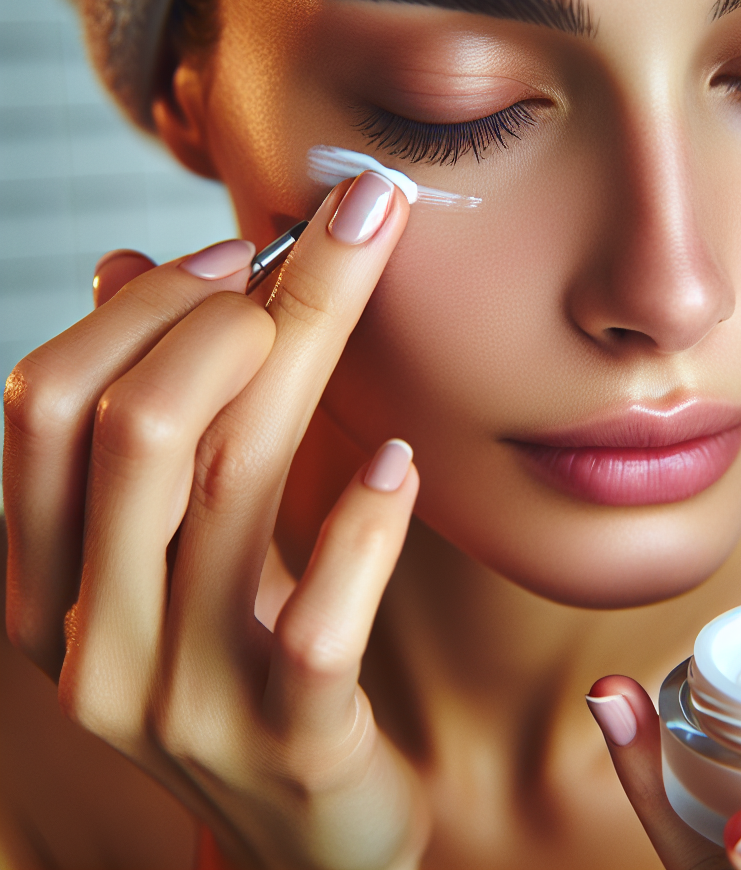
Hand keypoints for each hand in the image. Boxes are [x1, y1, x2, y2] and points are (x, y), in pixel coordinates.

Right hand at [4, 171, 429, 868]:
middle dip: (237, 302)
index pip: (44, 406)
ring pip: (225, 494)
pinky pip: (317, 622)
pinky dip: (362, 528)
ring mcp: (186, 701)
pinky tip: (397, 459)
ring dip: (304, 361)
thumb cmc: (250, 661)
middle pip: (138, 426)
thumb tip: (123, 269)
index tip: (240, 250)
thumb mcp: (183, 547)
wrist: (310, 837)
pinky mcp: (291, 743)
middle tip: (333, 230)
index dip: (139, 308)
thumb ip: (151, 422)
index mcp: (51, 580)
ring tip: (364, 285)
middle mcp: (94, 639)